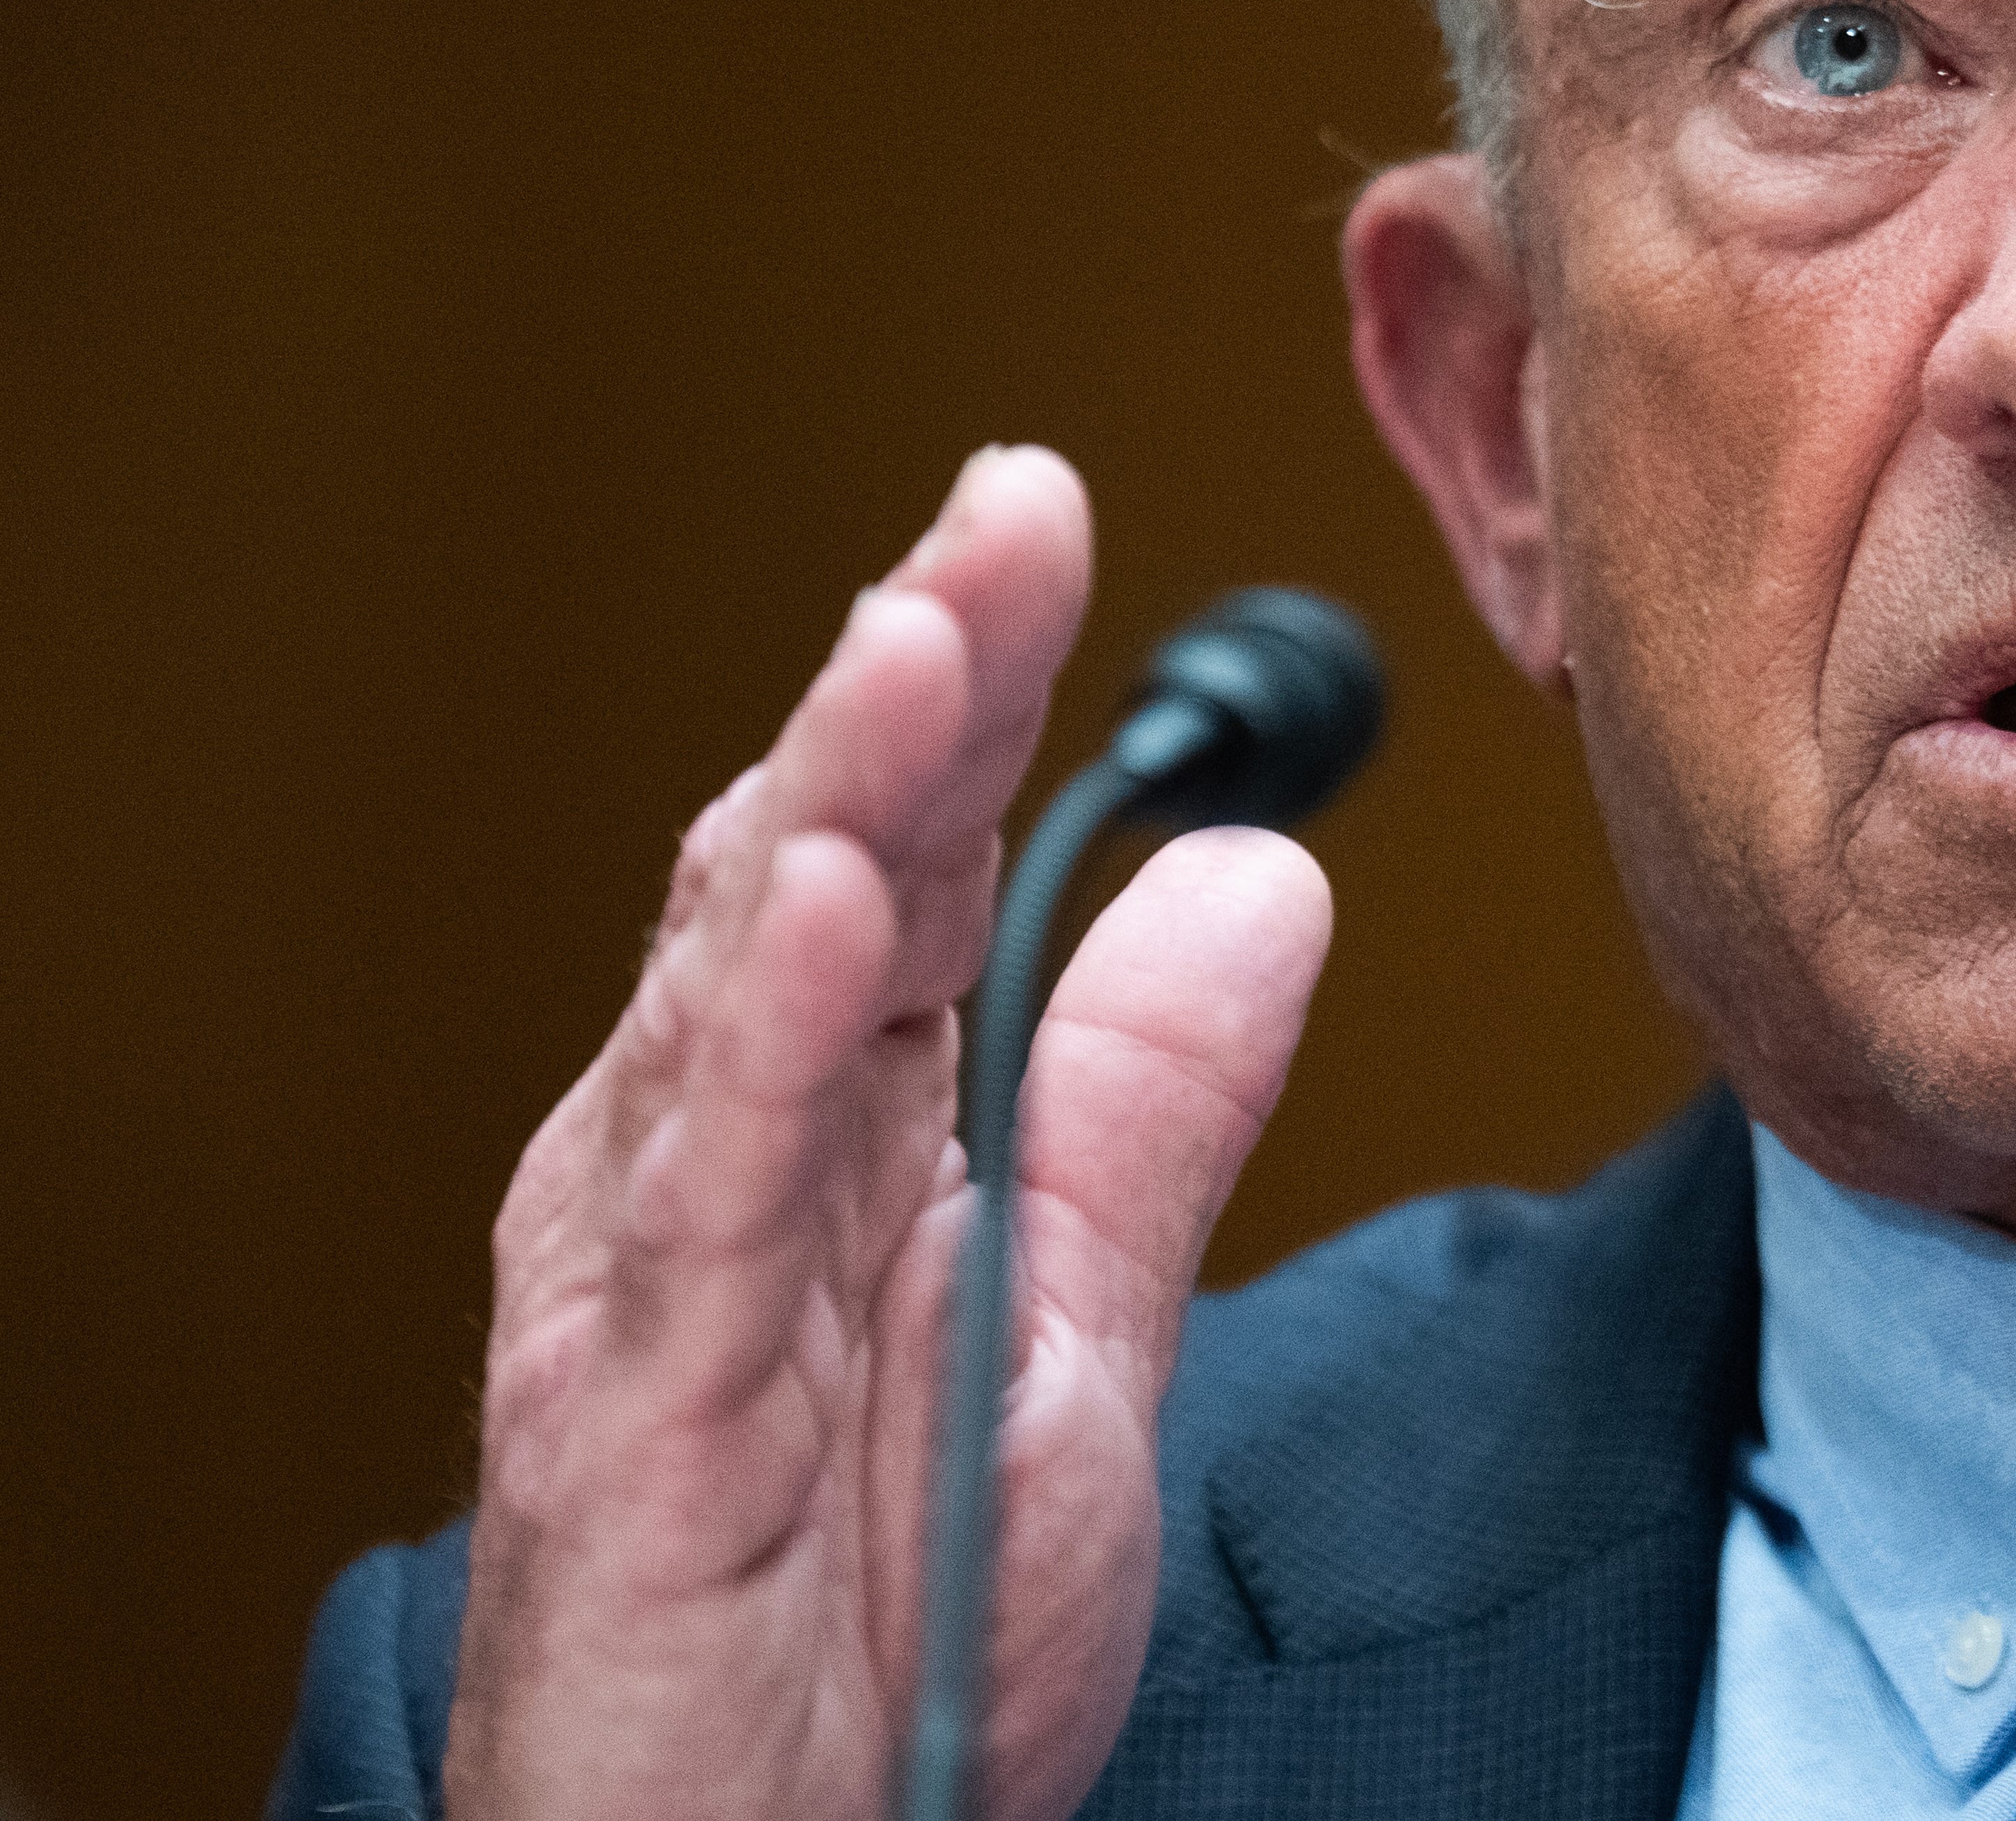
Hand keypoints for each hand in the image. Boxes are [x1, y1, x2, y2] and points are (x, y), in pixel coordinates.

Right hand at [445, 448, 1334, 1820]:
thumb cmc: (883, 1634)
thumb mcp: (1076, 1332)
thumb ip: (1144, 1109)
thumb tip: (1256, 880)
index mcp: (829, 1127)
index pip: (905, 849)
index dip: (976, 676)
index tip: (1043, 511)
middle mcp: (720, 1159)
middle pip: (814, 863)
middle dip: (912, 676)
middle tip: (1007, 512)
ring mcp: (658, 1273)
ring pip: (736, 985)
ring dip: (832, 795)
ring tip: (921, 633)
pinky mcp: (629, 1412)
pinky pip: (698, 1200)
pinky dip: (749, 1038)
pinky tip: (810, 907)